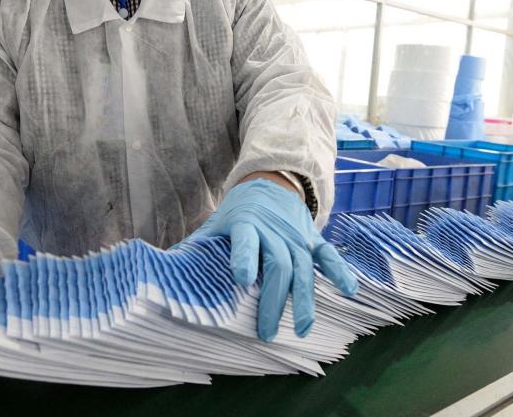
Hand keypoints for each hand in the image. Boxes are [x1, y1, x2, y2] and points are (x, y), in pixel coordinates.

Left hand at [185, 179, 357, 341]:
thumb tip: (164, 270)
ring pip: (304, 268)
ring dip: (304, 299)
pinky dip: (339, 272)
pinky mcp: (313, 238)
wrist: (272, 181)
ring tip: (301, 328)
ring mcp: (297, 235)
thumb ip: (196, 247)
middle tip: (266, 332)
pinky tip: (348, 291)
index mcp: (246, 225)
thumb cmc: (238, 210)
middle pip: (278, 265)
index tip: (242, 279)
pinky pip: (328, 255)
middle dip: (273, 300)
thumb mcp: (215, 223)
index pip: (245, 241)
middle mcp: (275, 230)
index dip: (244, 257)